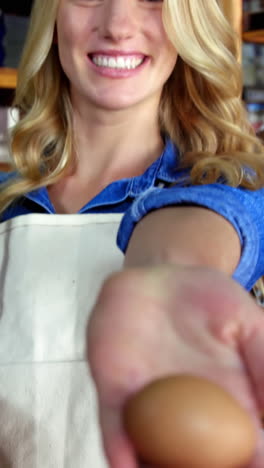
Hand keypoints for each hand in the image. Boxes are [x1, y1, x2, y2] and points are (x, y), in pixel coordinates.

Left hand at [87, 264, 263, 467]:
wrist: (160, 277)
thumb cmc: (208, 300)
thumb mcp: (249, 324)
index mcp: (225, 402)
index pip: (237, 448)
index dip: (244, 462)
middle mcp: (186, 413)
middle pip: (194, 461)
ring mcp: (149, 404)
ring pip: (152, 455)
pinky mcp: (116, 391)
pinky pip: (115, 426)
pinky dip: (120, 449)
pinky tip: (125, 466)